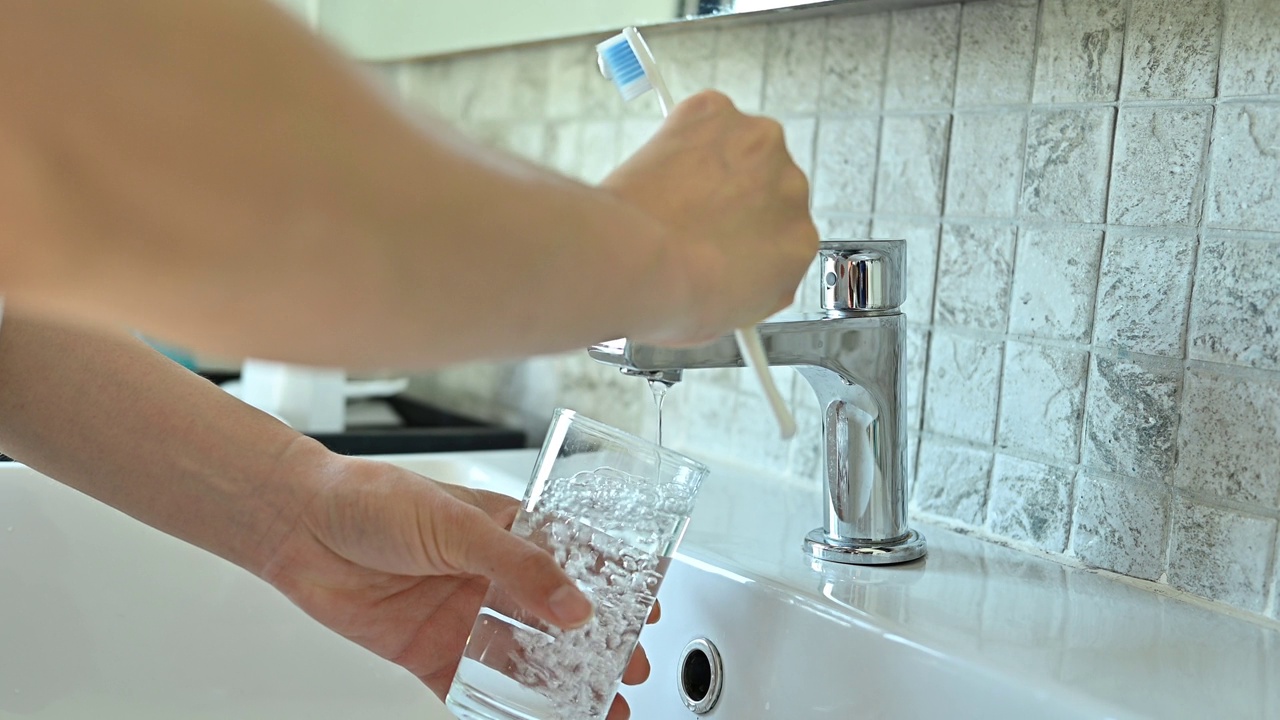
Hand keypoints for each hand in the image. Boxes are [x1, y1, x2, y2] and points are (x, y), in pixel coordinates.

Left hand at [259, 447, 653, 718]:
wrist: (299, 526)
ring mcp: (462, 617)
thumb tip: (573, 604)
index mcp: (509, 531)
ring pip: (523, 659)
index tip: (645, 609)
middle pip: (556, 619)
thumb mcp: (456, 523)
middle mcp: (490, 577)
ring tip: (594, 707)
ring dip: (558, 684)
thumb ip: (517, 565)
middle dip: (595, 646)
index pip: (574, 562)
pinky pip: (472, 689)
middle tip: (628, 670)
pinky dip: (500, 709)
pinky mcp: (429, 653)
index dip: (612, 587)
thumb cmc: (372, 499)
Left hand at [601, 90, 818, 345]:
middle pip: (764, 182)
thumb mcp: (732, 317)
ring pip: (736, 146)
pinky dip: (682, 133)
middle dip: (731, 194)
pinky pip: (703, 117)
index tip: (724, 233)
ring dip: (709, 161)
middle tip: (690, 215)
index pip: (783, 227)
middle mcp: (791, 189)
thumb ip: (754, 285)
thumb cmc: (672, 297)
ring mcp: (758, 145)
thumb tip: (740, 276)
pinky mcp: (717, 113)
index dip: (748, 229)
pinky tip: (661, 166)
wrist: (634, 264)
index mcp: (799, 243)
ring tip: (670, 193)